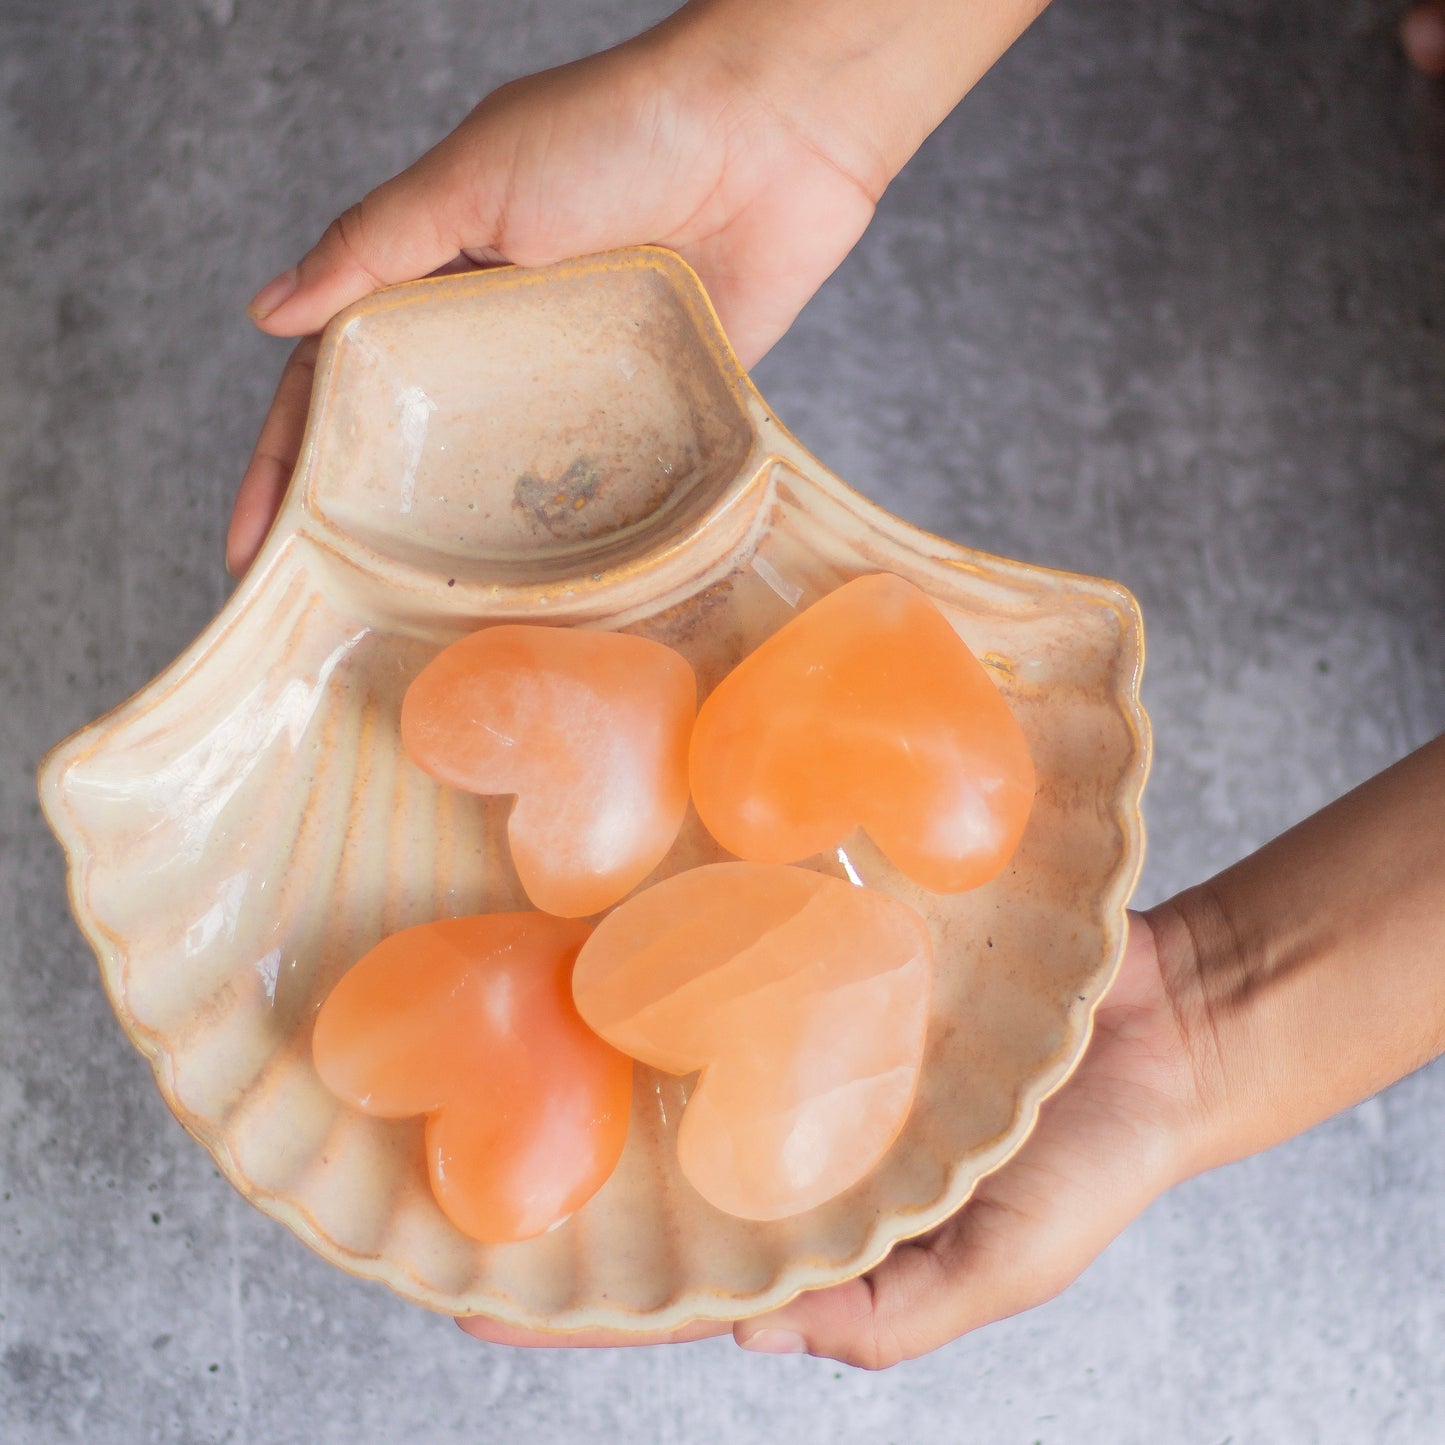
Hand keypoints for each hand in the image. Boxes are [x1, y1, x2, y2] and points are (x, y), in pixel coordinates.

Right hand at [226, 16, 883, 575]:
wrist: (775, 132)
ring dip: (464, 549)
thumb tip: (267, 315)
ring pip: (505, 480)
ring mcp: (576, 383)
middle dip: (363, 528)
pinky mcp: (655, 410)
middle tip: (325, 611)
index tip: (256, 549)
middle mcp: (501, 343)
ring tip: (419, 628)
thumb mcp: (477, 176)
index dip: (291, 464)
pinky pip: (603, 484)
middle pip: (415, 448)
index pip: (339, 384)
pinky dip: (572, 536)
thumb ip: (375, 246)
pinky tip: (544, 595)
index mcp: (440, 283)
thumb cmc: (622, 128)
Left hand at [458, 909, 1212, 1366]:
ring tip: (506, 1027)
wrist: (1168, 1024)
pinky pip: (750, 961)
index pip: (686, 1277)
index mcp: (827, 1225)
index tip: (470, 1293)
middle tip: (453, 1142)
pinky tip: (625, 931)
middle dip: (568, 1161)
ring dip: (610, 1043)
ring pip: (689, 1052)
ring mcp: (807, 1044)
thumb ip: (890, 1313)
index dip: (584, 1297)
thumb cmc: (1097, 1162)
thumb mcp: (1005, 1267)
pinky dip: (695, 955)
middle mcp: (796, 1132)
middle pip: (663, 1160)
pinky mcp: (834, 964)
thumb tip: (752, 1330)